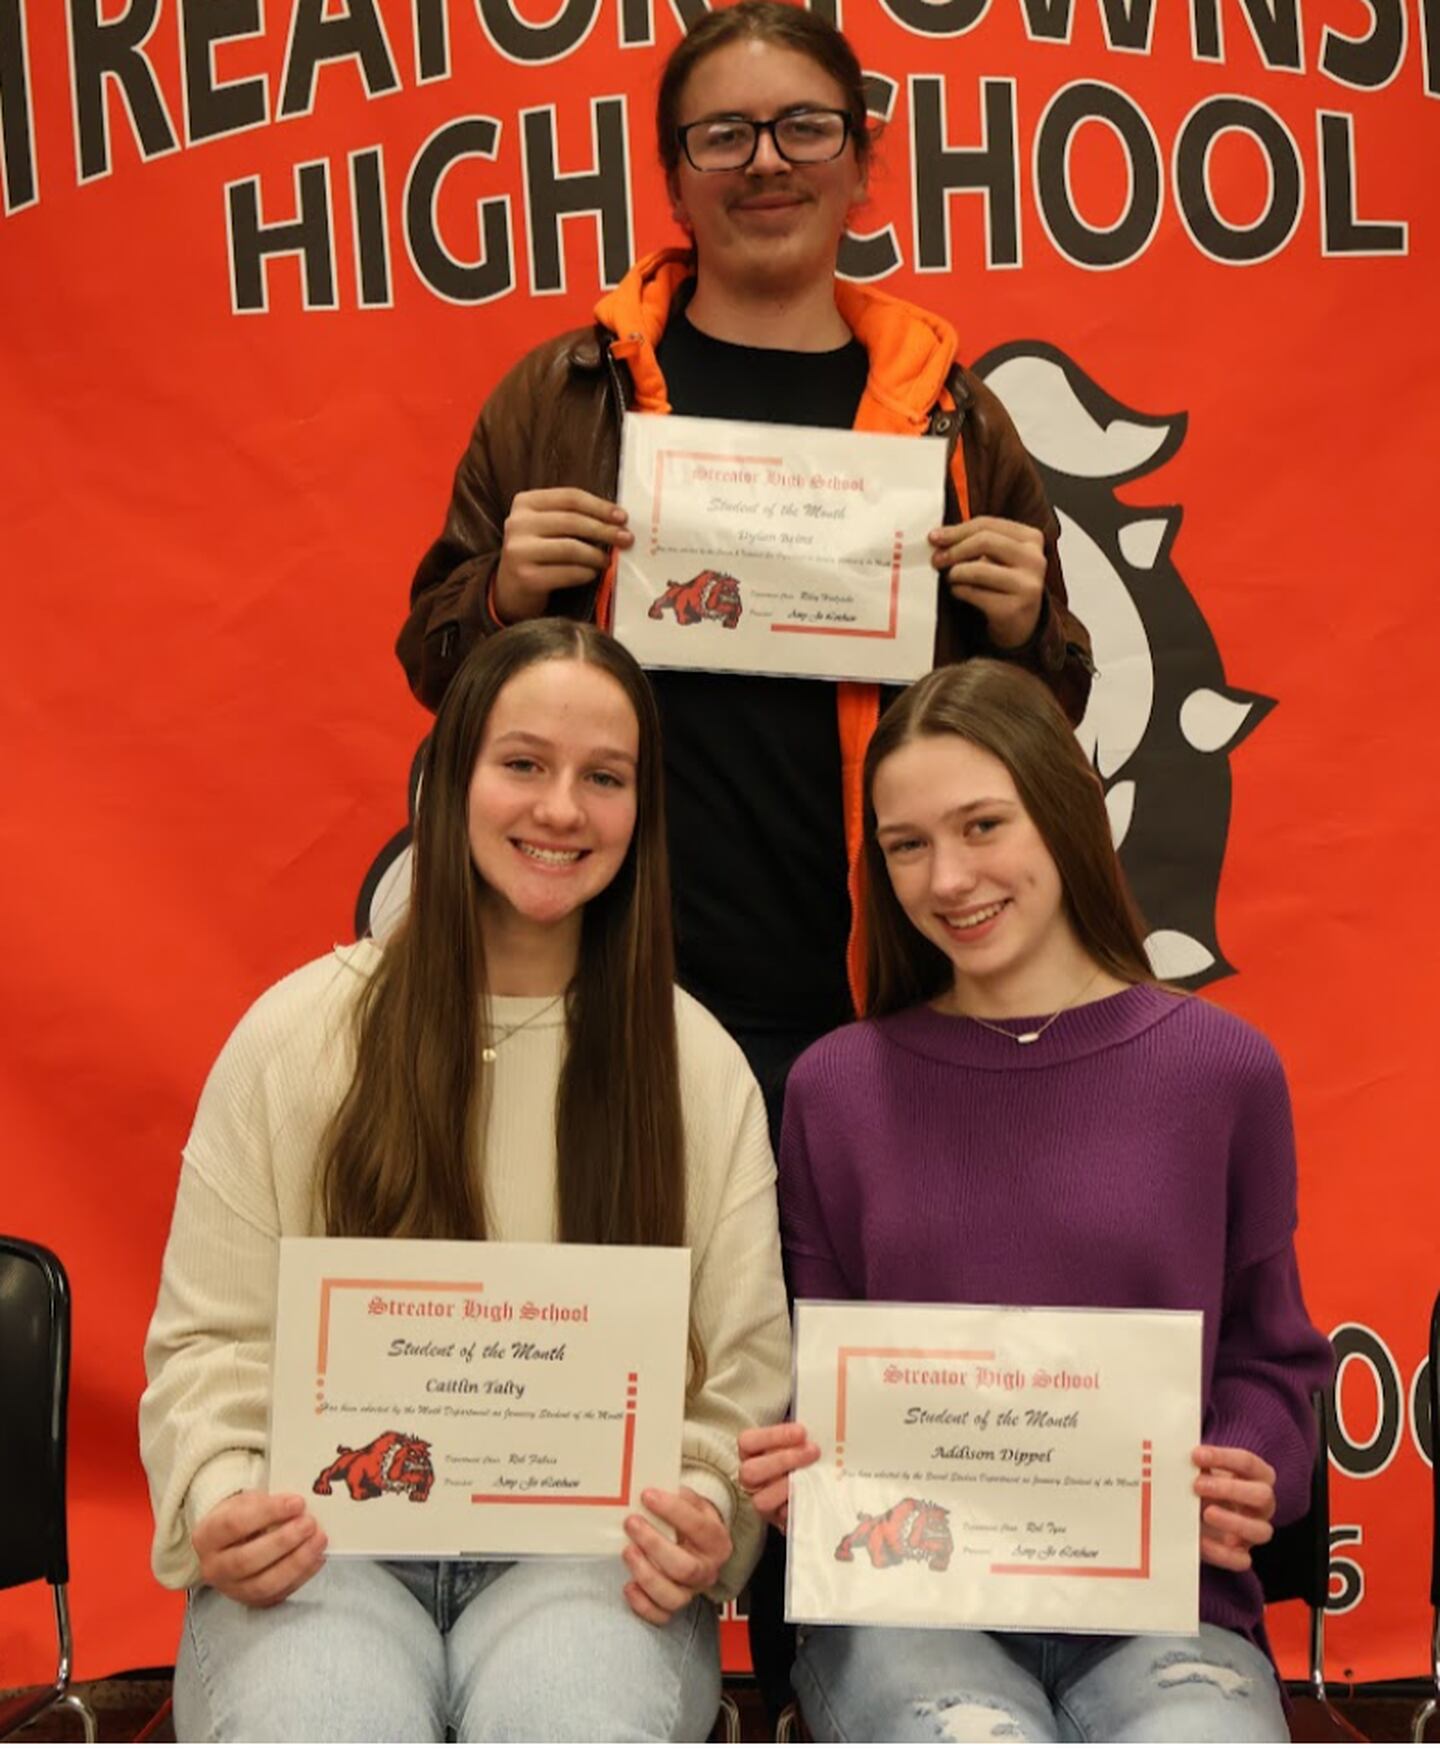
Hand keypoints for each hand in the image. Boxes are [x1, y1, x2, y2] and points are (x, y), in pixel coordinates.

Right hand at [191, 1490, 326, 1606]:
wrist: (229, 1544)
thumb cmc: (240, 1517)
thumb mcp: (244, 1501)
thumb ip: (267, 1503)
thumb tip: (299, 1506)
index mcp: (206, 1536)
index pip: (234, 1525)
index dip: (269, 1513)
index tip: (297, 1502)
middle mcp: (214, 1568)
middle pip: (247, 1560)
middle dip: (283, 1541)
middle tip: (309, 1523)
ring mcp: (232, 1590)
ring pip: (264, 1584)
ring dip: (297, 1562)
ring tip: (319, 1540)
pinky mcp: (252, 1602)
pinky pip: (278, 1594)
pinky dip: (302, 1576)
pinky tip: (317, 1558)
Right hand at [494, 488, 632, 621]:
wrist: (511, 590)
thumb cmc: (538, 554)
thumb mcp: (547, 527)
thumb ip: (573, 517)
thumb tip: (617, 521)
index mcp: (525, 503)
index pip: (570, 497)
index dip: (600, 506)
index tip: (622, 517)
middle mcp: (517, 523)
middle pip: (572, 521)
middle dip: (604, 530)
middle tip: (626, 539)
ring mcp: (519, 551)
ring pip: (571, 548)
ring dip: (596, 555)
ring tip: (608, 561)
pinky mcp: (526, 577)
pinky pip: (567, 573)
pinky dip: (585, 573)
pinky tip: (592, 574)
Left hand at [622, 1486, 731, 1625]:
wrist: (697, 1544)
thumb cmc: (691, 1521)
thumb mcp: (694, 1504)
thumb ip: (681, 1496)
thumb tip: (656, 1486)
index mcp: (717, 1541)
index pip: (699, 1527)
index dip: (672, 1511)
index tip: (648, 1495)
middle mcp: (707, 1570)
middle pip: (685, 1567)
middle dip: (654, 1544)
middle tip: (631, 1522)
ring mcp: (691, 1592)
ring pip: (672, 1596)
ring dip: (646, 1573)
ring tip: (628, 1550)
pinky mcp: (673, 1607)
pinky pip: (660, 1616)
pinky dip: (643, 1605)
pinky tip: (629, 1586)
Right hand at [737, 1422, 820, 1533]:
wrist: (809, 1486)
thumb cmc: (799, 1456)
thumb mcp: (795, 1439)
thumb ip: (799, 1434)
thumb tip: (819, 1421)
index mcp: (750, 1453)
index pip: (748, 1441)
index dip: (774, 1436)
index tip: (802, 1432)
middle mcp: (750, 1478)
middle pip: (751, 1471)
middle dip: (784, 1460)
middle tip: (813, 1451)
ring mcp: (760, 1501)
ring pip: (762, 1499)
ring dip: (790, 1486)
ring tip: (813, 1474)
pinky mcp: (776, 1520)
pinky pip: (782, 1519)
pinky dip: (798, 1506)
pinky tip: (813, 1495)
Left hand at [929, 515, 1044, 648]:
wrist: (1021, 624)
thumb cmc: (1004, 585)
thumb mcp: (999, 556)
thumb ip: (976, 540)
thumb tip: (938, 536)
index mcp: (1031, 538)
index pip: (988, 524)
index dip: (957, 530)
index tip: (934, 537)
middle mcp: (1034, 559)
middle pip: (984, 541)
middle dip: (954, 549)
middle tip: (936, 559)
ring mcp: (1026, 585)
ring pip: (978, 569)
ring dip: (955, 573)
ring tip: (951, 578)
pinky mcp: (1013, 609)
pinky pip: (974, 593)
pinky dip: (959, 591)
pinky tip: (958, 592)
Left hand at [1192, 1445, 1276, 1571]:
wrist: (1194, 1515)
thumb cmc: (1202, 1485)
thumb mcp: (1201, 1471)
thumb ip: (1196, 1464)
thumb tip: (1176, 1454)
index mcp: (1256, 1476)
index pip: (1248, 1462)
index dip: (1223, 1458)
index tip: (1195, 1455)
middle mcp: (1262, 1504)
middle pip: (1262, 1495)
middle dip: (1230, 1489)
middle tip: (1197, 1485)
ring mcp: (1255, 1530)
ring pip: (1261, 1531)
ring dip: (1232, 1521)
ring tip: (1206, 1513)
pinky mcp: (1242, 1554)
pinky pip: (1241, 1560)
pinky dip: (1222, 1553)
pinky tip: (1201, 1541)